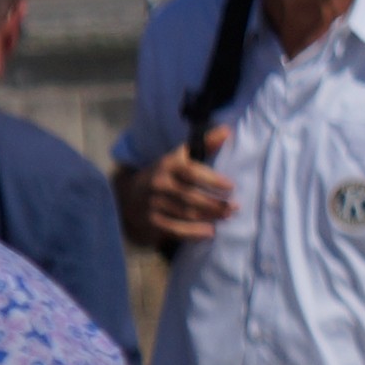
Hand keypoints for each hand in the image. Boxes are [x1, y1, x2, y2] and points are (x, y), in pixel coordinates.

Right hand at [127, 131, 236, 249]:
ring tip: (227, 216)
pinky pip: (175, 229)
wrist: (130, 195)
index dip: (212, 179)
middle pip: (191, 196)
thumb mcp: (179, 156)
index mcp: (167, 164)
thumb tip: (226, 131)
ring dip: (209, 216)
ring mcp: (153, 203)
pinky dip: (193, 233)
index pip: (191, 171)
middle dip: (215, 203)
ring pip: (186, 213)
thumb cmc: (165, 173)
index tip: (231, 186)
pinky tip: (210, 232)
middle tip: (235, 207)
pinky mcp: (151, 221)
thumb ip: (204, 144)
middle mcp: (158, 183)